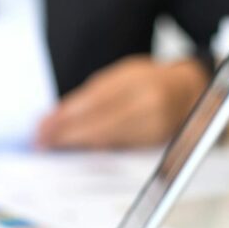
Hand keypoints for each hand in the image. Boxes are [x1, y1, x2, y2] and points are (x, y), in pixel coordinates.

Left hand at [36, 56, 208, 149]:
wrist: (188, 91)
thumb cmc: (148, 81)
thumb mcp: (118, 77)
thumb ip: (88, 95)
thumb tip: (54, 116)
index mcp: (136, 81)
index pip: (92, 102)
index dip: (64, 117)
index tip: (41, 127)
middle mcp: (147, 103)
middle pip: (97, 124)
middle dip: (64, 135)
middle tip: (40, 142)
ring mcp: (154, 124)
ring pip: (106, 139)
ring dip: (74, 144)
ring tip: (51, 146)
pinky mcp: (154, 142)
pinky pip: (117, 148)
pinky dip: (93, 149)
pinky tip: (76, 151)